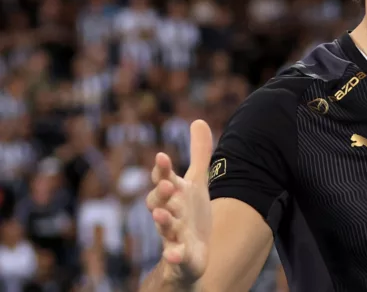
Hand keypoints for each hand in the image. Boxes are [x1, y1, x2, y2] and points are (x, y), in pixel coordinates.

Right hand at [146, 119, 213, 284]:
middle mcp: (169, 213)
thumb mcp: (197, 182)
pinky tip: (174, 255)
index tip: (162, 156)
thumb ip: (199, 154)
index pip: (164, 179)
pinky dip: (174, 256)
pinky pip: (175, 256)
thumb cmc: (190, 213)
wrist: (190, 253)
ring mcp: (172, 235)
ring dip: (162, 221)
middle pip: (159, 202)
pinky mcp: (180, 256)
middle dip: (161, 193)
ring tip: (161, 215)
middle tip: (167, 185)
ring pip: (164, 227)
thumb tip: (199, 120)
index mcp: (173, 195)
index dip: (162, 169)